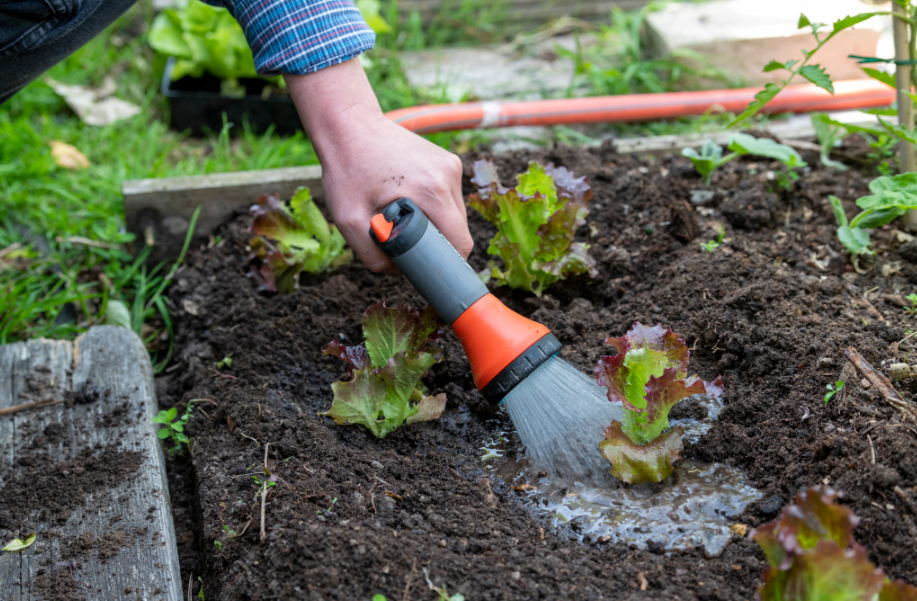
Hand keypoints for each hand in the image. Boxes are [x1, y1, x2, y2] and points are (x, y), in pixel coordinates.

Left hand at [285, 60, 471, 271]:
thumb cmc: (347, 170)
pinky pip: (449, 197)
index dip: (446, 263)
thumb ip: (374, 257)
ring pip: (456, 214)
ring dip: (436, 224)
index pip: (459, 244)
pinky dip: (434, 205)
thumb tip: (400, 271)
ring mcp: (451, 165)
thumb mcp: (349, 222)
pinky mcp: (448, 159)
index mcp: (432, 191)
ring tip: (405, 218)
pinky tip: (409, 200)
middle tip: (406, 243)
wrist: (349, 125)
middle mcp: (448, 176)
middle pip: (459, 230)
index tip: (426, 268)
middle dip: (437, 244)